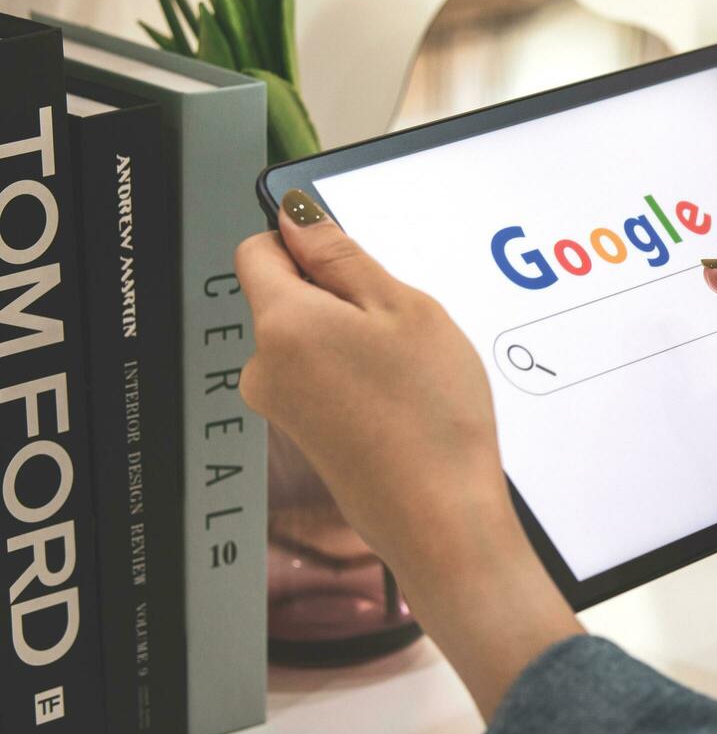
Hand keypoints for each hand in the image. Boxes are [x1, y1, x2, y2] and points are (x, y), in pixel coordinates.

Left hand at [235, 189, 579, 718]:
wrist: (441, 516)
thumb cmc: (431, 416)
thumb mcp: (404, 308)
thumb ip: (342, 255)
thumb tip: (297, 217)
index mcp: (282, 323)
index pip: (257, 248)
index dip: (305, 240)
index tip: (353, 255)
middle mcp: (265, 367)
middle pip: (285, 296)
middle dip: (340, 295)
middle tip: (401, 322)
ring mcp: (281, 407)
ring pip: (311, 339)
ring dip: (356, 339)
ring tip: (408, 367)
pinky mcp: (306, 436)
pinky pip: (323, 379)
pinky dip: (358, 376)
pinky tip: (402, 397)